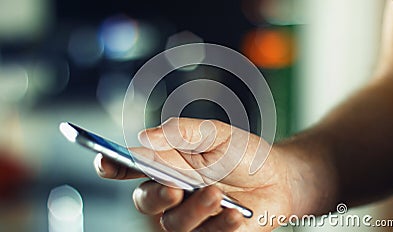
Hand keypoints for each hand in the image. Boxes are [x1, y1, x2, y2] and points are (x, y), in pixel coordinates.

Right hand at [94, 117, 336, 230]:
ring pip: (173, 222)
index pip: (131, 166)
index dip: (112, 164)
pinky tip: (236, 215)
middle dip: (155, 196)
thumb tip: (145, 137)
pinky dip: (220, 225)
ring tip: (217, 195)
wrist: (277, 177)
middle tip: (175, 188)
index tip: (104, 161)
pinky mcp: (211, 231)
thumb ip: (182, 132)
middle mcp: (174, 189)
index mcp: (169, 163)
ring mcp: (191, 213)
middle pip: (144, 200)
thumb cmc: (243, 153)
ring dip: (193, 210)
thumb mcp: (216, 133)